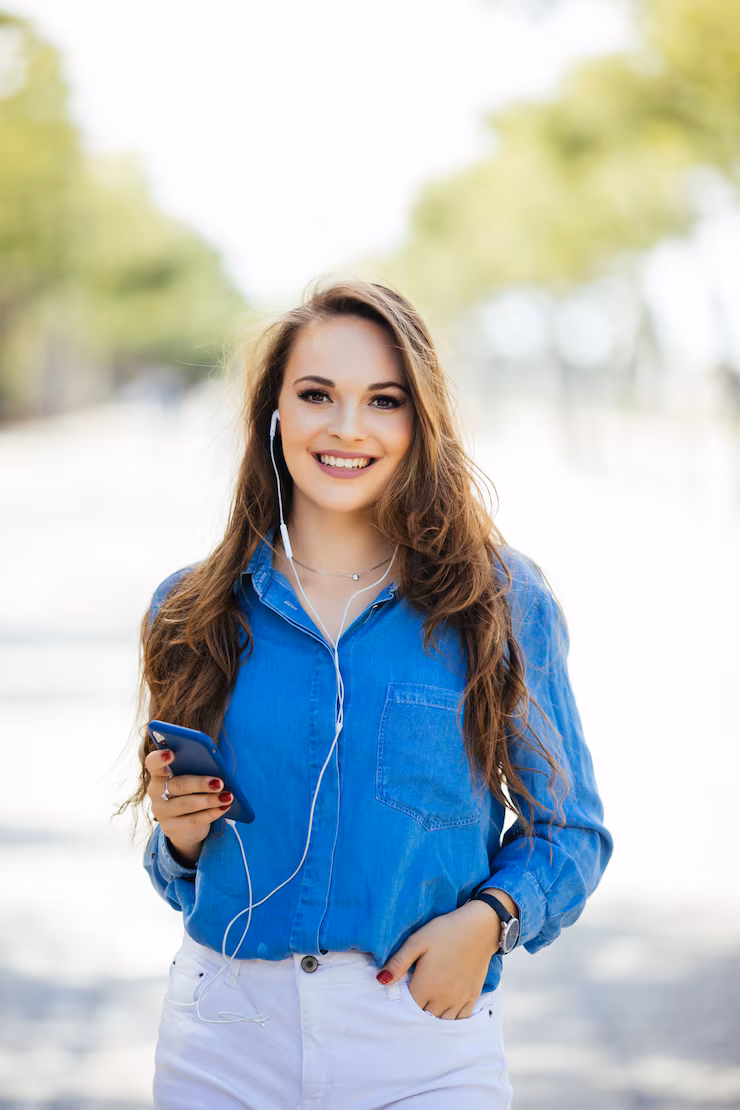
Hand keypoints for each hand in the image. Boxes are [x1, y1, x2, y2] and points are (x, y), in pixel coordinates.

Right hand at [145, 747, 232, 865]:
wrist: (184, 826)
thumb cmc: (191, 792)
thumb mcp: (191, 779)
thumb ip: (197, 770)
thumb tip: (217, 768)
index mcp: (159, 774)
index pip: (153, 763)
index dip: (159, 758)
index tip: (171, 753)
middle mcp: (156, 792)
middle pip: (178, 785)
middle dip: (200, 783)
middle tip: (220, 783)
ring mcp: (161, 811)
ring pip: (186, 804)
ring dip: (210, 800)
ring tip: (228, 796)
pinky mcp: (171, 827)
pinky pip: (193, 820)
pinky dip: (211, 813)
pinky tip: (224, 807)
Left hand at [375, 901, 501, 1018]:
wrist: (479, 927)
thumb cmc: (445, 931)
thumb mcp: (417, 941)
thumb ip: (398, 963)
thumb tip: (381, 981)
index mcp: (426, 986)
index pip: (407, 1007)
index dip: (402, 1001)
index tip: (400, 990)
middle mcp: (442, 999)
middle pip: (423, 1016)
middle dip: (416, 1010)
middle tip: (414, 994)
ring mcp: (459, 1001)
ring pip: (440, 1021)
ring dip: (432, 1015)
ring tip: (427, 1002)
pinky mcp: (472, 998)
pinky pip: (459, 1019)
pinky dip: (450, 1018)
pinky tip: (444, 1009)